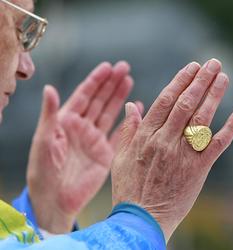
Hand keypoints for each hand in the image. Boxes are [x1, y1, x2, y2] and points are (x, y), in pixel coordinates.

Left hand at [27, 61, 142, 232]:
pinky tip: (135, 110)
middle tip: (124, 68)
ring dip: (119, 97)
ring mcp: (94, 139)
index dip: (96, 81)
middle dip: (111, 84)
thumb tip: (49, 88)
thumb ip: (49, 115)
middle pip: (99, 100)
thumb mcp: (44, 141)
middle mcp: (82, 127)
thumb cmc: (44, 170)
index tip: (108, 67)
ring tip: (129, 81)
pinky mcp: (105, 153)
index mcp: (67, 121)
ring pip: (110, 113)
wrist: (56, 199)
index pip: (84, 95)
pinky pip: (118, 134)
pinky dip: (127, 123)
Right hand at [111, 59, 232, 238]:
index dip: (180, 82)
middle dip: (200, 81)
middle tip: (212, 63)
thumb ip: (128, 129)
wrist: (142, 217)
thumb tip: (131, 105)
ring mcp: (184, 154)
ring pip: (202, 118)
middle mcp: (166, 141)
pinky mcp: (199, 169)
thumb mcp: (120, 156)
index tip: (191, 67)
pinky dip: (231, 126)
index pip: (165, 101)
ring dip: (214, 95)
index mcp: (146, 136)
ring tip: (223, 76)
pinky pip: (217, 144)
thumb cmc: (129, 186)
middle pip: (186, 104)